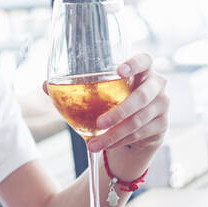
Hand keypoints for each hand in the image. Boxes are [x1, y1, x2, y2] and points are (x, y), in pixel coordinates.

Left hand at [42, 53, 169, 173]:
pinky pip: (139, 135)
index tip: (119, 70)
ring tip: (93, 145)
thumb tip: (45, 85)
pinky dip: (120, 142)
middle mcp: (157, 85)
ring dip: (114, 135)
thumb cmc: (113, 105)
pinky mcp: (162, 126)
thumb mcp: (98, 96)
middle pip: (142, 96)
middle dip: (120, 111)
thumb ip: (75, 89)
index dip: (134, 63)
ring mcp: (162, 106)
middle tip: (99, 123)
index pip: (145, 60)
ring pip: (138, 121)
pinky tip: (106, 146)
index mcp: (142, 70)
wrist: (134, 132)